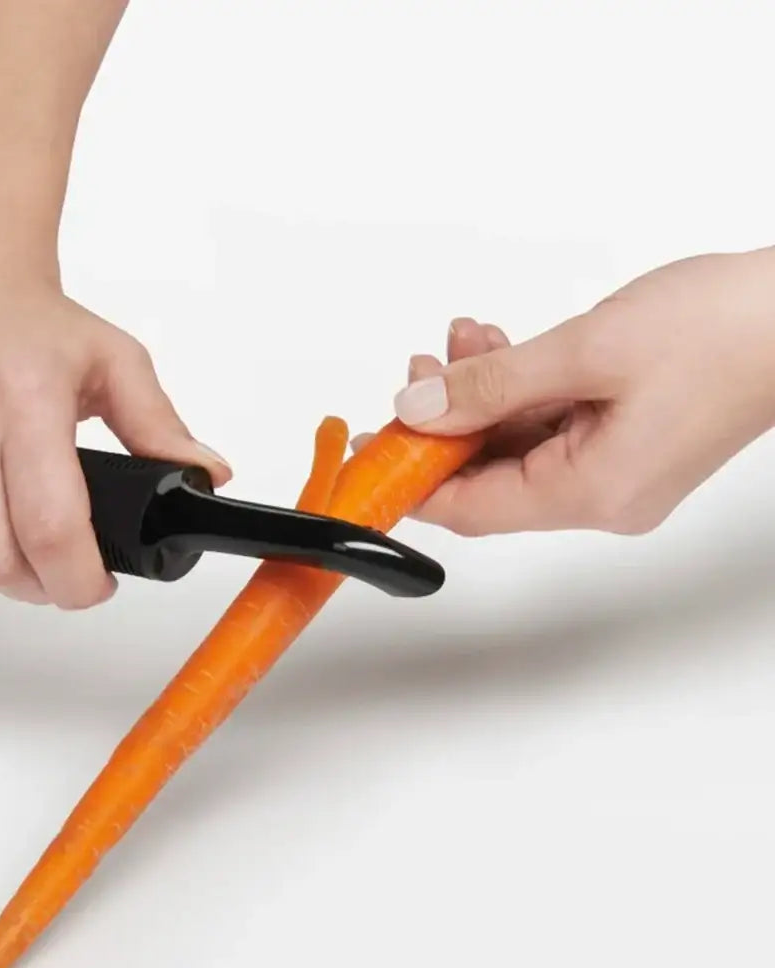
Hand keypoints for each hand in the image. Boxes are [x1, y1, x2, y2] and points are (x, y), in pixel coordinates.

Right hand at [0, 241, 229, 607]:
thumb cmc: (32, 319)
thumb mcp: (115, 361)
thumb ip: (161, 427)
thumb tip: (208, 476)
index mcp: (25, 397)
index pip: (51, 527)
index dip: (79, 581)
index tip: (96, 585)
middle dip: (39, 588)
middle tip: (60, 571)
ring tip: (18, 552)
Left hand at [387, 249, 774, 535]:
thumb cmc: (723, 330)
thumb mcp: (585, 351)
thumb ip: (491, 385)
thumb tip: (418, 410)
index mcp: (593, 493)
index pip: (472, 509)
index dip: (413, 480)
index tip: (373, 449)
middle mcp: (603, 497)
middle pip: (490, 478)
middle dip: (446, 422)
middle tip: (419, 374)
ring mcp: (616, 472)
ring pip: (517, 446)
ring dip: (482, 395)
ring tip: (461, 342)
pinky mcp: (625, 443)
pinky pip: (550, 428)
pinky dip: (518, 391)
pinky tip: (498, 348)